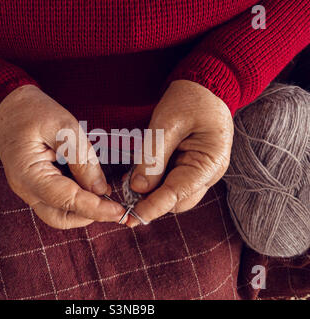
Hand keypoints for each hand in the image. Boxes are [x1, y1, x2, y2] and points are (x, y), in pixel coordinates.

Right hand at [0, 85, 124, 228]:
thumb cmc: (33, 112)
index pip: (66, 201)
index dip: (95, 209)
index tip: (119, 211)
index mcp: (28, 173)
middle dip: (89, 215)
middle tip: (114, 205)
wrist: (11, 108)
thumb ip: (82, 159)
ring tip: (104, 194)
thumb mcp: (63, 127)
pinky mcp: (37, 187)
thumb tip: (100, 189)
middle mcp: (25, 188)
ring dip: (84, 210)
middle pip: (60, 218)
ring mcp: (29, 190)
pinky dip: (77, 200)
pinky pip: (58, 203)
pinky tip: (91, 187)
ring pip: (59, 214)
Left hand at [126, 80, 233, 226]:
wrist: (204, 84)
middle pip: (178, 201)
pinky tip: (137, 178)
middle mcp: (209, 172)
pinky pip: (172, 182)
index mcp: (211, 161)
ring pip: (174, 194)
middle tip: (124, 198)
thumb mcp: (167, 124)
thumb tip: (137, 188)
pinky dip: (155, 183)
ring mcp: (201, 170)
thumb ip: (153, 158)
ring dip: (151, 194)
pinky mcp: (191, 166)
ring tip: (128, 185)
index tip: (131, 217)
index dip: (153, 206)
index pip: (179, 194)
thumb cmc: (189, 98)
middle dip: (151, 202)